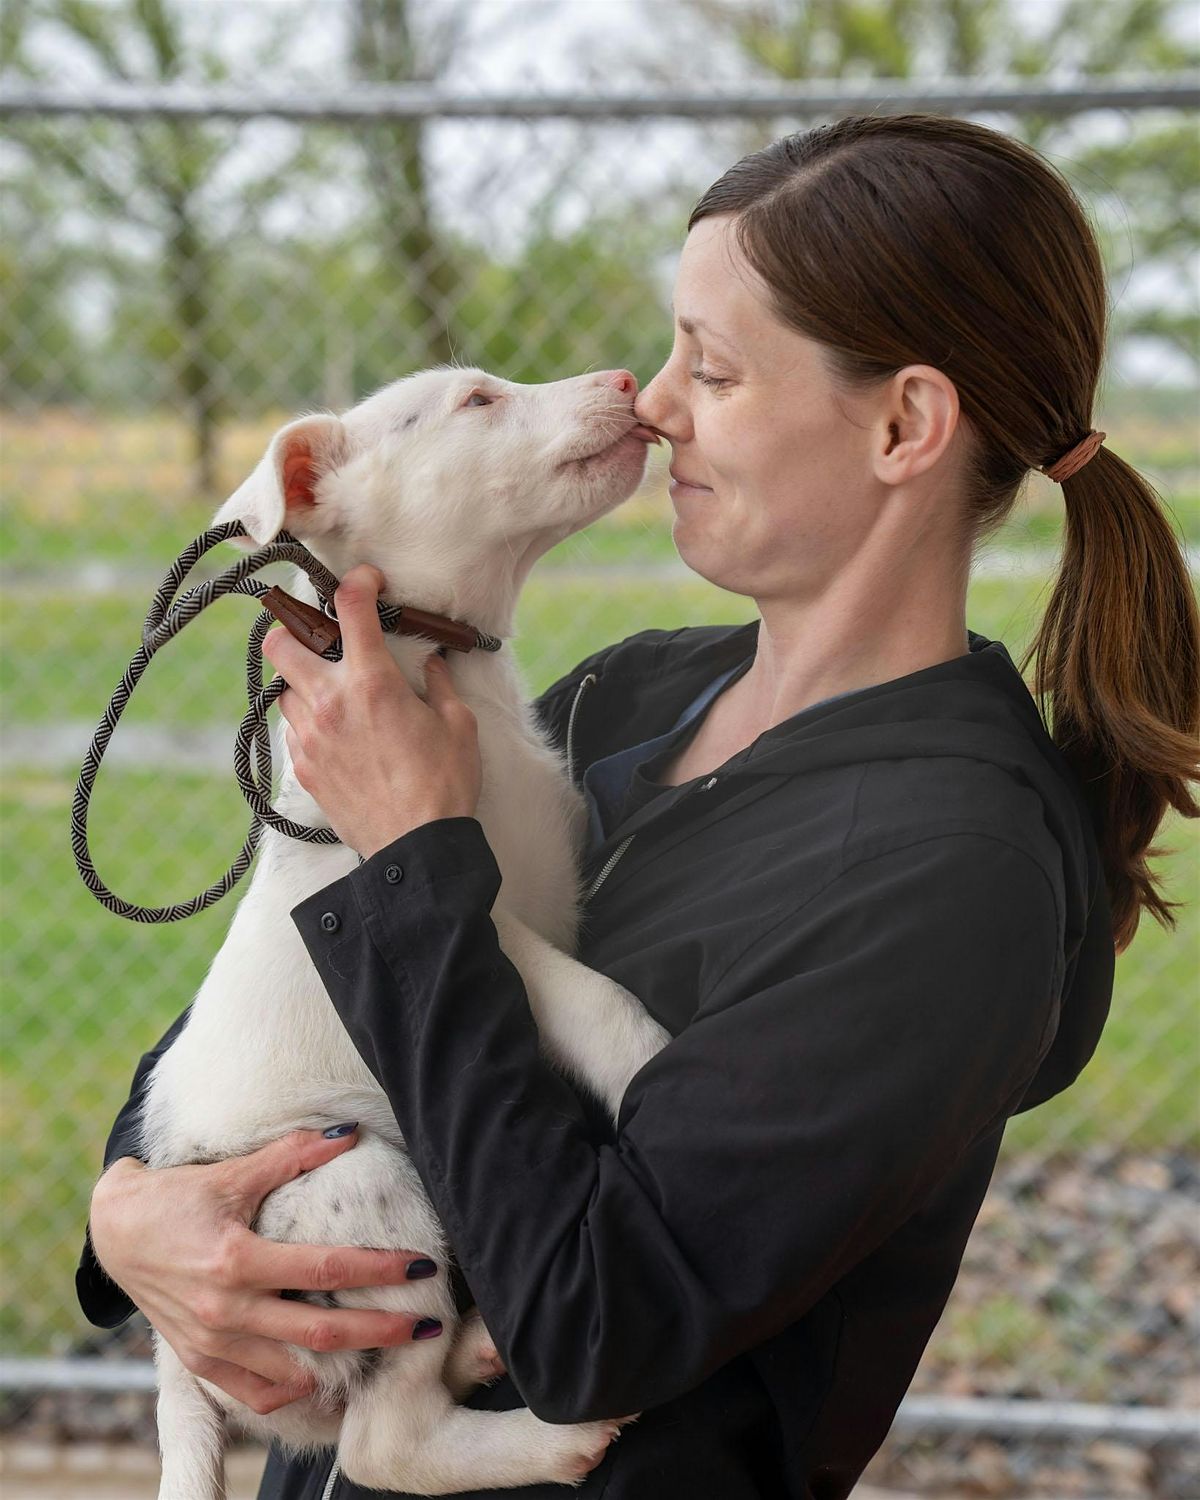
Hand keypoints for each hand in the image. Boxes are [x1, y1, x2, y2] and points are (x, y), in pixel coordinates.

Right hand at [88, 1128, 443, 1415]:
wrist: (115, 1231)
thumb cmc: (178, 1197)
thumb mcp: (234, 1172)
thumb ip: (292, 1154)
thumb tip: (348, 1133)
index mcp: (237, 1260)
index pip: (327, 1271)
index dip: (380, 1270)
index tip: (422, 1265)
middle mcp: (226, 1309)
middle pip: (321, 1332)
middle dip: (382, 1330)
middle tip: (426, 1323)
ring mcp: (212, 1343)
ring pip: (293, 1371)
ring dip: (344, 1365)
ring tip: (389, 1352)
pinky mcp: (200, 1361)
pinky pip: (254, 1392)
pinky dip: (293, 1390)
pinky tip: (324, 1379)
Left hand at [260, 564, 482, 857]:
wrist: (417, 847)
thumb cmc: (444, 786)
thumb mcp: (457, 724)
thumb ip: (437, 686)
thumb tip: (431, 665)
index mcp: (373, 683)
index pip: (351, 609)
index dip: (357, 582)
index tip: (367, 582)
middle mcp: (331, 703)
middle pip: (280, 642)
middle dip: (294, 629)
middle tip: (322, 638)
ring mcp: (311, 737)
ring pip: (283, 689)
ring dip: (303, 682)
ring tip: (334, 694)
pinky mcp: (305, 769)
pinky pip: (294, 731)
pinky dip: (310, 723)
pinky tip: (339, 735)